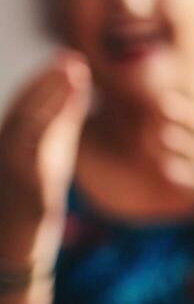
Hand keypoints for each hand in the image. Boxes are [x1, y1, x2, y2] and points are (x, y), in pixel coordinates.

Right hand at [0, 54, 90, 264]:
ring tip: (70, 80)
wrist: (15, 243)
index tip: (69, 60)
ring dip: (45, 102)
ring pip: (21, 128)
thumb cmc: (32, 193)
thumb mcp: (52, 149)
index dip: (44, 81)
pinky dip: (42, 135)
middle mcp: (4, 148)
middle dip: (44, 85)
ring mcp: (8, 167)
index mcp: (12, 138)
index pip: (26, 105)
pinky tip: (62, 118)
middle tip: (71, 62)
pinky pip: (26, 158)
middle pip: (21, 110)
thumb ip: (63, 117)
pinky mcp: (19, 189)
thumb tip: (77, 80)